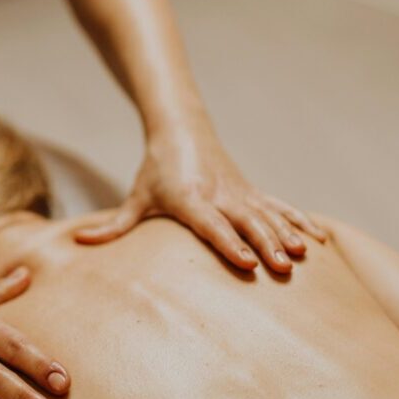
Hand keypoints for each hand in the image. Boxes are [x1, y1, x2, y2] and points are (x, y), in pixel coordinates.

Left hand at [74, 125, 325, 271]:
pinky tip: (320, 241)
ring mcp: (240, 192)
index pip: (211, 224)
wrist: (181, 131)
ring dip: (286, 235)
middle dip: (265, 244)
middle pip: (246, 221)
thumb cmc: (155, 171)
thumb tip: (78, 240)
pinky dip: (301, 221)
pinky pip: (281, 207)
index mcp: (190, 199)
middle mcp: (219, 195)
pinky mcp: (252, 191)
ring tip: (302, 257)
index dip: (229, 242)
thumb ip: (113, 225)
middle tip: (281, 267)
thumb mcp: (136, 197)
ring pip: (268, 215)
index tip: (247, 262)